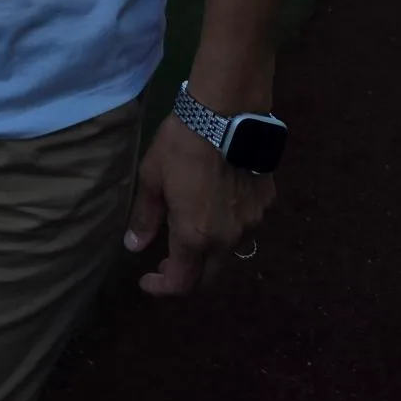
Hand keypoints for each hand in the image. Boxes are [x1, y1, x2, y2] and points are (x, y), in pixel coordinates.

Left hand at [123, 117, 273, 296]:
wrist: (227, 113)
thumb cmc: (182, 144)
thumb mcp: (152, 177)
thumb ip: (145, 217)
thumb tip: (134, 247)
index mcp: (195, 236)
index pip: (181, 282)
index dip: (162, 287)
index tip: (148, 281)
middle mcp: (227, 238)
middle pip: (208, 275)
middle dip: (186, 274)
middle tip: (167, 261)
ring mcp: (251, 222)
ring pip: (229, 250)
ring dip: (209, 249)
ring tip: (193, 226)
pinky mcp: (266, 203)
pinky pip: (245, 224)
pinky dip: (229, 223)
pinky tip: (219, 201)